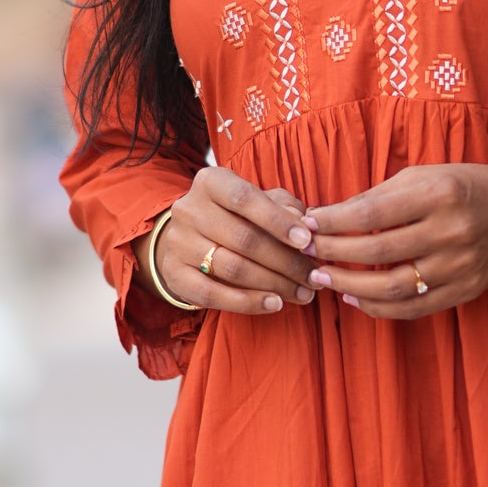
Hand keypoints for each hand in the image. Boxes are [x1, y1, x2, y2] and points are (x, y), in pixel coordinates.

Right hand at [135, 169, 317, 314]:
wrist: (187, 238)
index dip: (278, 220)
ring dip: (274, 284)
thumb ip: (284, 207)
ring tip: (302, 293)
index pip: (245, 198)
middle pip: (244, 239)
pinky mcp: (174, 274)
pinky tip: (274, 304)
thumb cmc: (236, 216)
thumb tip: (305, 224)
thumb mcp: (259, 202)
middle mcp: (189, 209)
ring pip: (233, 268)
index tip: (307, 241)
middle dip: (286, 261)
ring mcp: (178, 242)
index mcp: (211, 182)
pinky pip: (213, 295)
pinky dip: (248, 302)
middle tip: (314, 276)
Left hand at [299, 163, 487, 318]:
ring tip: (323, 279)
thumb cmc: (465, 185)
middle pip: (377, 252)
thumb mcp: (424, 175)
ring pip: (393, 288)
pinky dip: (379, 308)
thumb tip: (329, 215)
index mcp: (437, 194)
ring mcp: (459, 265)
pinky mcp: (465, 289)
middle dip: (333, 255)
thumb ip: (379, 196)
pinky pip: (415, 308)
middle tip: (306, 254)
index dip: (333, 222)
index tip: (308, 223)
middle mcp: (450, 231)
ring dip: (350, 286)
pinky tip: (355, 299)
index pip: (371, 214)